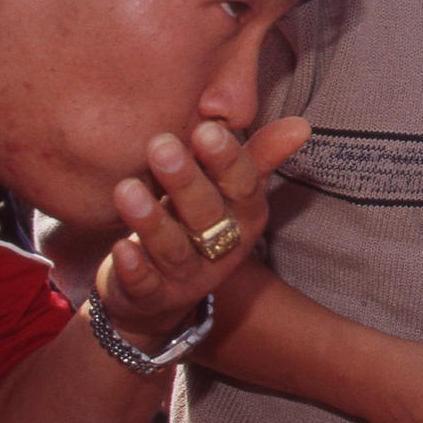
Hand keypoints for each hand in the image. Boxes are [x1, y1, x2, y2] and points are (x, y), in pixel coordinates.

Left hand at [95, 117, 308, 342]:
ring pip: (173, 249)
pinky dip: (134, 269)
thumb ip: (257, 156)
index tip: (206, 129)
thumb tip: (301, 124)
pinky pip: (145, 286)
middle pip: (207, 213)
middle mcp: (222, 246)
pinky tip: (120, 246)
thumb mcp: (227, 191)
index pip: (243, 185)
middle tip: (161, 146)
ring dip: (152, 221)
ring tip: (126, 189)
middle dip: (185, 181)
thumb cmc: (196, 224)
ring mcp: (188, 276)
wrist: (160, 293)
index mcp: (245, 216)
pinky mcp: (152, 298)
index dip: (226, 160)